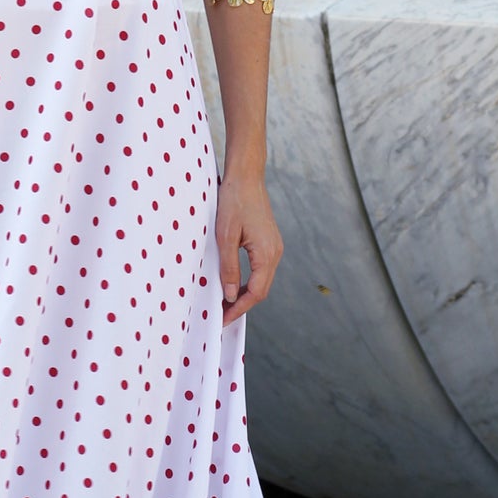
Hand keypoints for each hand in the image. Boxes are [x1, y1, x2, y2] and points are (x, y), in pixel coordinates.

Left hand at [215, 165, 282, 325]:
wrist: (246, 177)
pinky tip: (234, 284)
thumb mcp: (225, 237)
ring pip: (262, 281)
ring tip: (225, 304)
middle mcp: (275, 254)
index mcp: (266, 254)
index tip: (223, 320)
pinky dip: (249, 282)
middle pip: (261, 291)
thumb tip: (230, 295)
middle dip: (242, 306)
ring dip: (245, 295)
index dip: (239, 309)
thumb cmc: (234, 202)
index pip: (255, 293)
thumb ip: (229, 268)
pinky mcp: (270, 243)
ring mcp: (275, 248)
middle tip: (222, 317)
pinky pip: (262, 270)